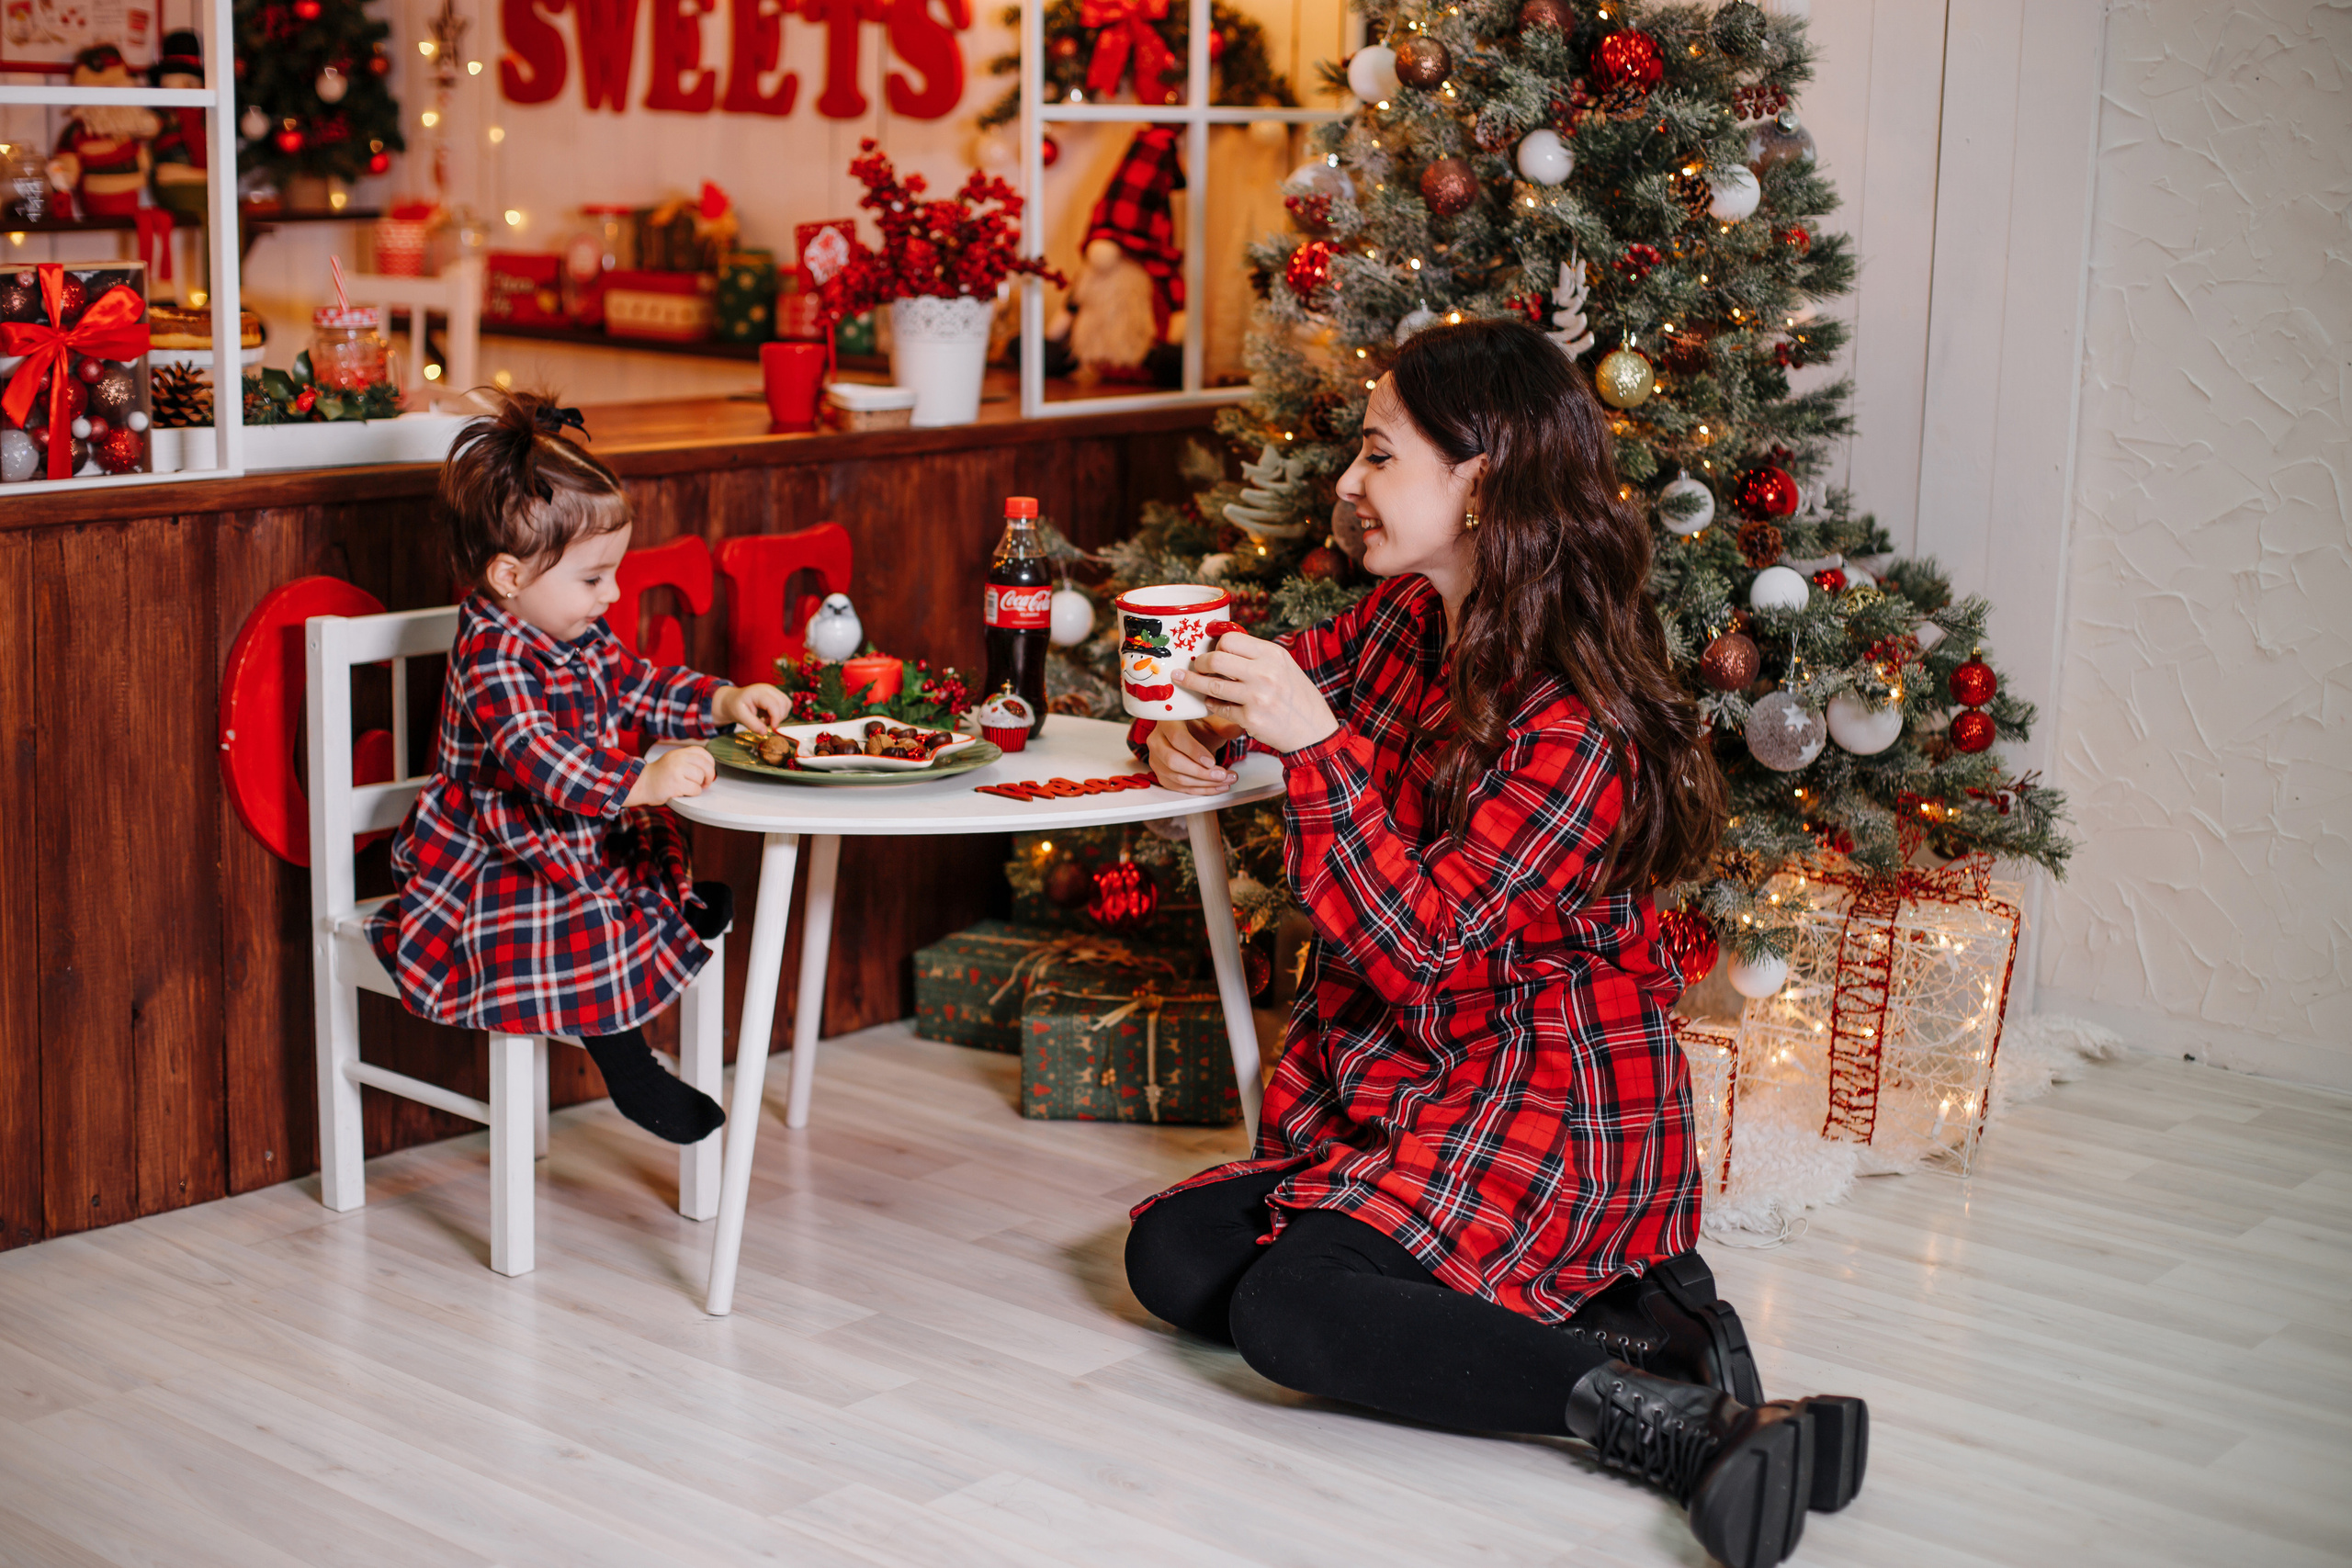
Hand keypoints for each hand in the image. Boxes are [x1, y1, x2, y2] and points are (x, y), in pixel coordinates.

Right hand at [627, 745, 716, 806]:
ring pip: (700, 777)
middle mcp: (678, 759)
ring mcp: (676, 771)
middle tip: (706, 782)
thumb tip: (709, 766)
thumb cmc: (659, 775)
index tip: (709, 770)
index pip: (702, 752)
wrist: (641, 784)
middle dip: (709, 775)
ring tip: (690, 787)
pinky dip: (694, 793)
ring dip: (699, 785)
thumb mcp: (672, 760)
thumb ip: (688, 760)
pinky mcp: (675, 784)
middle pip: (705, 765)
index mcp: (678, 753)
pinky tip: (686, 792)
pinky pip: (695, 789)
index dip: (710, 762)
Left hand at [716, 683, 790, 734]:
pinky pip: (785, 704)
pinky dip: (780, 713)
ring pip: (787, 703)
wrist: (733, 701)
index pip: (774, 704)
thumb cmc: (735, 707)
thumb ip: (752, 724)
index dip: (776, 717)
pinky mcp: (776, 694)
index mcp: (758, 692)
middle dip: (778, 717)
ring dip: (780, 715)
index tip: (772, 728)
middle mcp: (768, 688)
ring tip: (767, 720)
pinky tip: (770, 716)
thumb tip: (765, 733)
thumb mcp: (740, 716)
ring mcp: (773, 690)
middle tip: (766, 724)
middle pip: (783, 703)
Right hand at [1147, 716, 1241, 795]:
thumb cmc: (1200, 725)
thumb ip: (1224, 725)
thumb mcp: (1212, 721)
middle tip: (1222, 775)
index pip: (1176, 738)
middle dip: (1201, 772)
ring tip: (1226, 781)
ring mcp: (1156, 759)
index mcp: (1167, 721)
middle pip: (1173, 761)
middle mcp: (1156, 740)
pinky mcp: (1161, 774)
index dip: (1194, 751)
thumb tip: (1236, 730)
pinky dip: (1200, 790)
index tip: (1212, 761)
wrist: (1191, 733)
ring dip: (1204, 784)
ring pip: (1176, 778)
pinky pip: (1179, 787)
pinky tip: (1217, 787)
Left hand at [1177, 632, 1339, 755]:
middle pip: (1215, 659)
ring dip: (1193, 683)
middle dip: (1198, 663)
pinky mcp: (1250, 719)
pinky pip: (1219, 708)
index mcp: (1273, 654)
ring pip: (1211, 685)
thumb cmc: (1298, 698)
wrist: (1314, 732)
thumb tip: (1223, 647)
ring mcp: (1257, 697)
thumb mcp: (1284, 667)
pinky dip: (1210, 705)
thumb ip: (1258, 656)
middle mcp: (1265, 672)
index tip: (1210, 651)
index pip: (1230, 639)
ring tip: (1183, 680)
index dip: (1215, 646)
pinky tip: (1210, 703)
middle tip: (1193, 666)